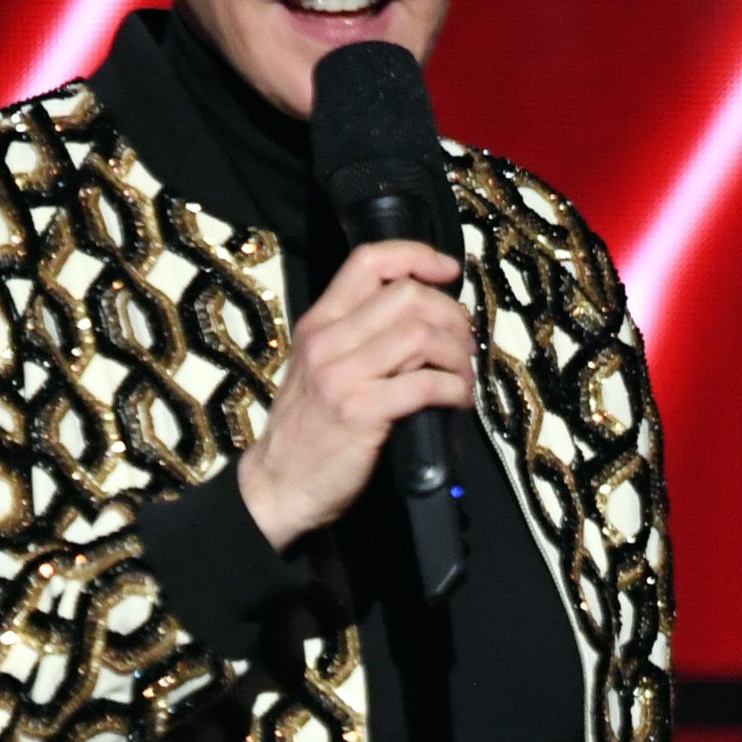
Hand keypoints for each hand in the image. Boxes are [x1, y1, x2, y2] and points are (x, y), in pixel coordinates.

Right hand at [237, 240, 473, 551]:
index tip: (449, 271)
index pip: (368, 261)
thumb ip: (356, 336)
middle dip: (452, 316)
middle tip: (464, 343)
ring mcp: (342, 376)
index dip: (417, 256)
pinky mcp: (361, 413)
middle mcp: (327, 342)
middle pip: (407, 296)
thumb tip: (421, 316)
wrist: (277, 486)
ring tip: (462, 377)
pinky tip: (456, 401)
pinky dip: (454, 389)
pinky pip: (425, 384)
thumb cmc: (308, 430)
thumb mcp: (318, 368)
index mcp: (318, 324)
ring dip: (458, 355)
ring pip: (422, 336)